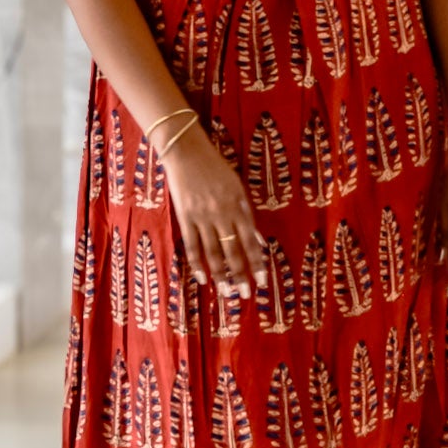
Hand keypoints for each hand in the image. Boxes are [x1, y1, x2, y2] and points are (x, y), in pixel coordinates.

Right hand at [160, 123, 267, 296]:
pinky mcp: (185, 217)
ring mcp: (202, 217)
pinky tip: (203, 279)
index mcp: (238, 206)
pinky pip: (192, 245)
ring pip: (213, 252)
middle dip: (241, 275)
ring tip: (227, 292)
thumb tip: (258, 240)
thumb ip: (247, 214)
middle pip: (233, 251)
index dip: (257, 263)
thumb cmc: (216, 168)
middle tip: (246, 294)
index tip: (262, 281)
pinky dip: (198, 264)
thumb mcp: (237, 187)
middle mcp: (222, 214)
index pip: (250, 241)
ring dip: (221, 275)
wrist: (186, 152)